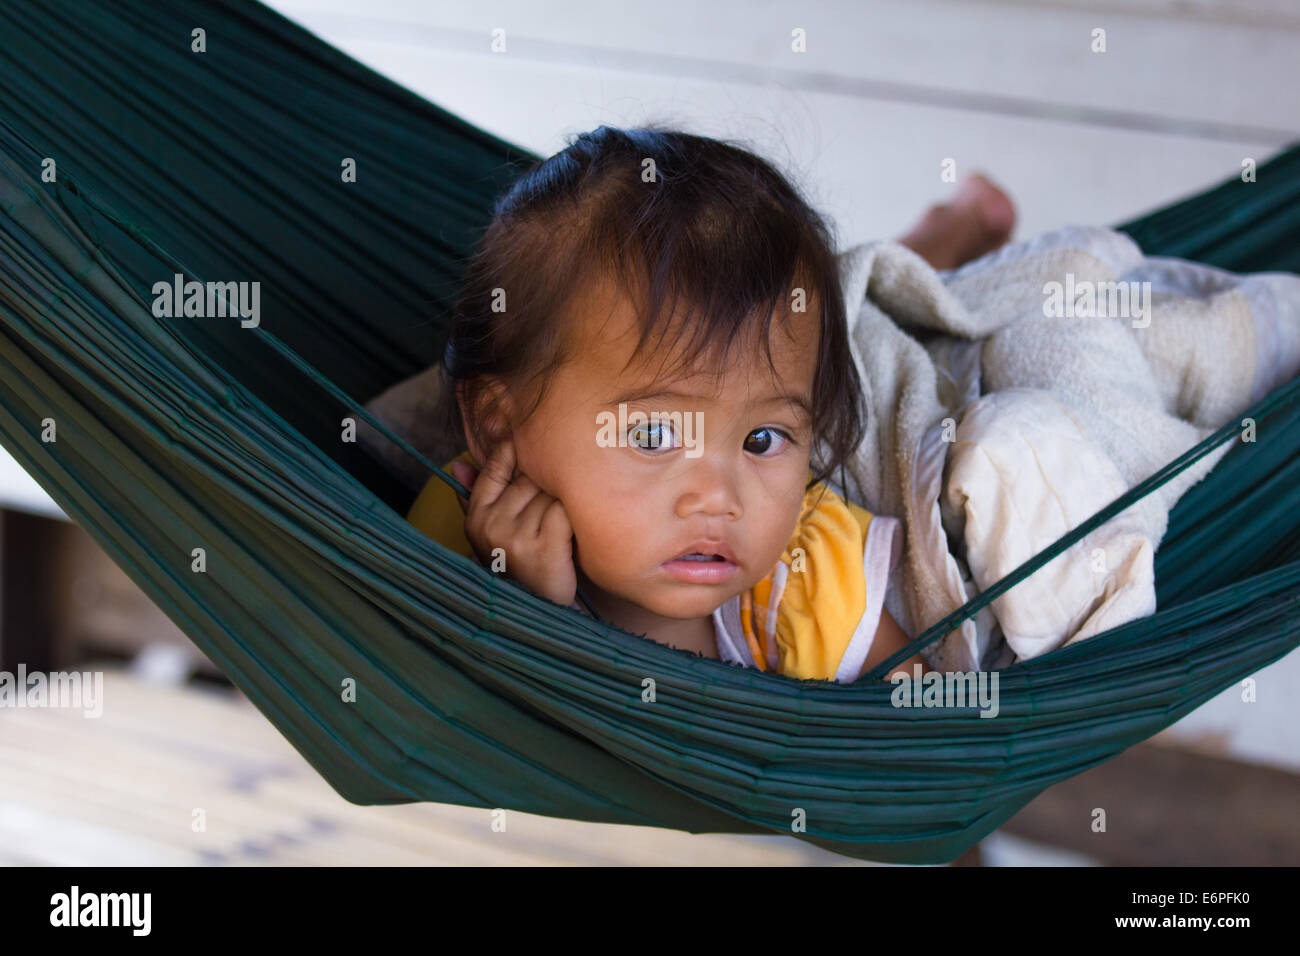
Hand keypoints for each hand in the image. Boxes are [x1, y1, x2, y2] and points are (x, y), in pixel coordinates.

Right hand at [448, 439, 577, 606]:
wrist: (540, 611)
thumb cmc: (520, 564)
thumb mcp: (491, 534)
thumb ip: (476, 496)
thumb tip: (458, 464)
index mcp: (476, 519)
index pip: (494, 468)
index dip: (516, 457)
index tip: (532, 460)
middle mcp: (492, 526)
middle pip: (530, 479)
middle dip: (547, 488)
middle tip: (552, 511)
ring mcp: (517, 538)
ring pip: (550, 494)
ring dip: (562, 506)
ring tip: (561, 528)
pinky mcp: (544, 548)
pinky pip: (564, 511)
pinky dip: (573, 520)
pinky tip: (571, 536)